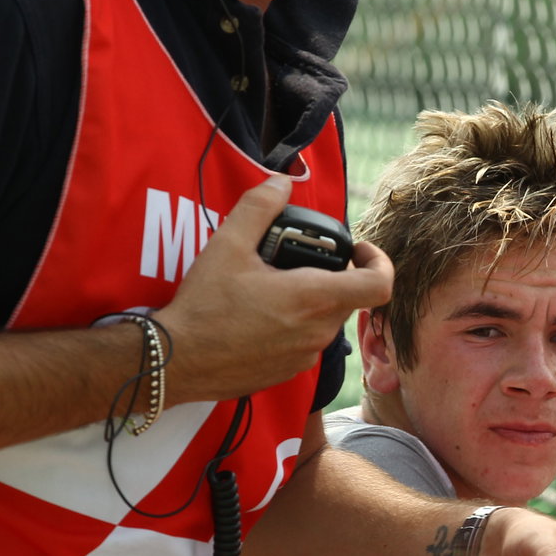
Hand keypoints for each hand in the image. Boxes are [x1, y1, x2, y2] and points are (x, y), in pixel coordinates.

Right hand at [154, 175, 392, 403]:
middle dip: (332, 276)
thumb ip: (259, 207)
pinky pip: (306, 342)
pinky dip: (295, 324)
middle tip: (298, 261)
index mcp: (313, 298)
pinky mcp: (288, 372)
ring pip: (326, 320)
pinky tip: (262, 315)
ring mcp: (305, 356)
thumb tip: (281, 184)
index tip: (357, 250)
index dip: (378, 261)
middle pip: (348, 298)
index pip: (379, 285)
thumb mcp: (228, 245)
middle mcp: (317, 332)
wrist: (176, 361)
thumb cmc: (204, 306)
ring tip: (274, 286)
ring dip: (312, 301)